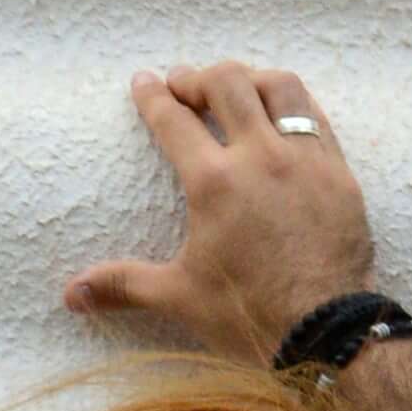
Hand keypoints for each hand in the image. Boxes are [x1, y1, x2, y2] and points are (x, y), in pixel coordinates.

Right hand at [59, 61, 376, 366]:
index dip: (153, 96)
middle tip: (184, 85)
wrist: (328, 333)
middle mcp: (261, 157)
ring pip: (280, 87)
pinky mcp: (340, 173)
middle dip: (198, 77)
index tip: (143, 81)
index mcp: (215, 182)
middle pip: (227, 84)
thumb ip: (124, 285)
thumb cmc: (250, 315)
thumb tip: (71, 295)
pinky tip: (284, 111)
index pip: (174, 119)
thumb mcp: (180, 297)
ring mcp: (306, 160)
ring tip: (236, 87)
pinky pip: (317, 116)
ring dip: (252, 78)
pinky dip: (295, 103)